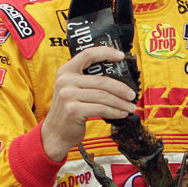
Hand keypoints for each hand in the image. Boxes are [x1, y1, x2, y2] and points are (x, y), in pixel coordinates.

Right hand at [41, 47, 136, 161]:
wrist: (55, 133)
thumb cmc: (70, 111)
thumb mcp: (73, 90)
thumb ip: (88, 81)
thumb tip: (119, 79)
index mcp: (66, 71)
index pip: (88, 54)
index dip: (105, 52)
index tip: (121, 56)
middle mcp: (65, 80)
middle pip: (102, 81)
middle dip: (121, 89)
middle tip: (132, 95)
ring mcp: (68, 95)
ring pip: (104, 96)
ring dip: (121, 103)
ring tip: (130, 107)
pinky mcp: (73, 110)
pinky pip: (101, 109)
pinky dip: (115, 112)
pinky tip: (121, 114)